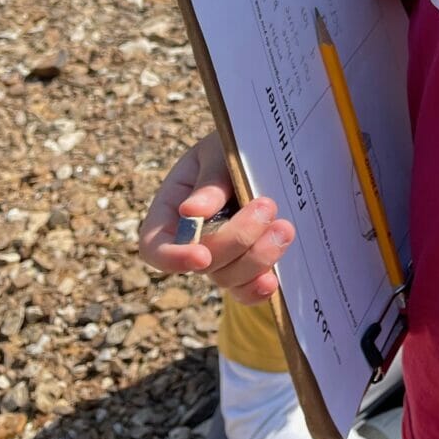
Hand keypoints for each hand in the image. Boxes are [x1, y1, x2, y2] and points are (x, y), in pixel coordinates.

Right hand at [137, 132, 294, 304]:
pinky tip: (272, 280)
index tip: (201, 255)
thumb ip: (210, 180)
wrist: (265, 151)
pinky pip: (245, 290)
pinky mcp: (246, 266)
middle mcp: (190, 241)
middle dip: (236, 240)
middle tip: (267, 206)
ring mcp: (219, 257)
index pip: (155, 247)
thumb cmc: (233, 148)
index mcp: (170, 211)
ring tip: (284, 227)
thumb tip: (192, 213)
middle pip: (203, 263)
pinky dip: (257, 290)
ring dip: (257, 258)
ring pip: (227, 278)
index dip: (173, 257)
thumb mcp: (219, 152)